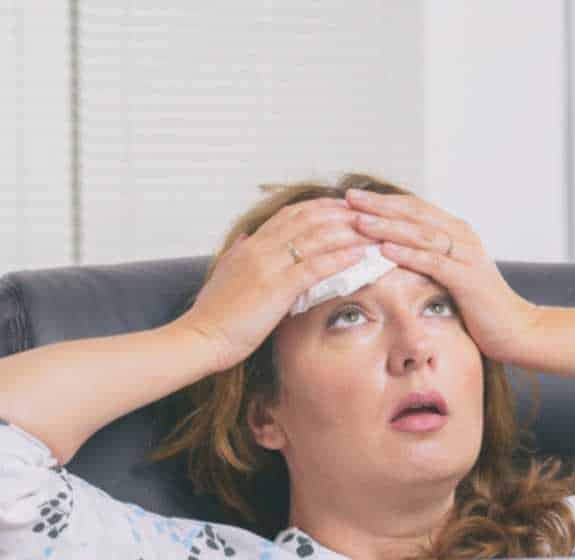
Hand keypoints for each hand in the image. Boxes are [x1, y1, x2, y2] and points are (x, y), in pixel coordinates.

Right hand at [179, 197, 375, 371]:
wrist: (200, 336)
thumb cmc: (214, 314)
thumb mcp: (225, 274)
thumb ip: (237, 253)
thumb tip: (245, 236)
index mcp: (251, 245)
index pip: (291, 214)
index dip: (321, 207)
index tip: (343, 207)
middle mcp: (260, 248)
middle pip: (309, 219)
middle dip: (342, 214)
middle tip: (368, 214)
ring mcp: (269, 266)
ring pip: (316, 238)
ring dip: (349, 232)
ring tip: (374, 231)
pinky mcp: (277, 287)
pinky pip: (316, 266)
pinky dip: (341, 258)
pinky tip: (361, 256)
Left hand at [345, 188, 540, 361]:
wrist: (517, 329)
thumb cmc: (481, 307)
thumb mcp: (451, 277)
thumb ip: (428, 261)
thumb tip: (391, 255)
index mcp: (456, 233)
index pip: (414, 208)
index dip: (384, 201)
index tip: (353, 197)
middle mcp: (462, 237)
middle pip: (414, 213)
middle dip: (380, 205)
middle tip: (349, 198)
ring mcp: (467, 256)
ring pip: (421, 234)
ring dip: (388, 226)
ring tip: (359, 221)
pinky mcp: (468, 279)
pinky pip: (433, 262)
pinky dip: (408, 255)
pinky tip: (385, 251)